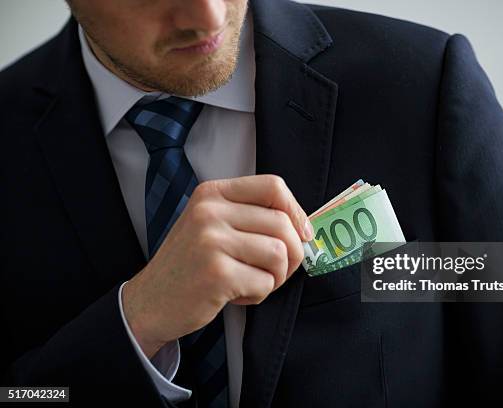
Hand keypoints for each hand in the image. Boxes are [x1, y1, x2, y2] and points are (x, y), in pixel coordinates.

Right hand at [121, 175, 312, 357]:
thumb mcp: (212, 226)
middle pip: (283, 224)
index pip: (273, 186)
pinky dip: (259, 294)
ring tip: (251, 282)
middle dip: (292, 254)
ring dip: (275, 277)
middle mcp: (210, 211)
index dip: (296, 211)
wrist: (149, 302)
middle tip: (277, 271)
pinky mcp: (217, 273)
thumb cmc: (191, 265)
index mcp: (212, 193)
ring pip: (280, 254)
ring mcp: (211, 241)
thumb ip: (251, 217)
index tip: (303, 234)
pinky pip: (265, 282)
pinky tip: (236, 295)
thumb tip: (306, 228)